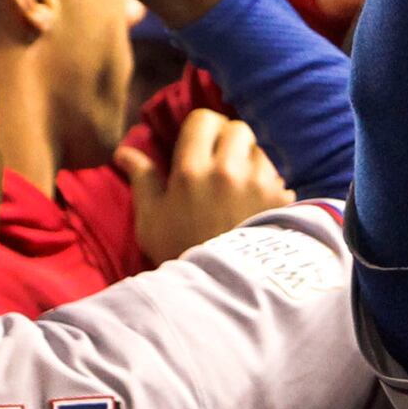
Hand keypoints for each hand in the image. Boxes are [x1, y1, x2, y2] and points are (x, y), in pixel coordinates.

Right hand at [116, 109, 292, 262]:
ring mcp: (260, 184)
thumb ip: (143, 180)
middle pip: (238, 128)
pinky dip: (273, 182)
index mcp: (191, 171)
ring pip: (262, 149)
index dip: (202, 127)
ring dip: (253, 159)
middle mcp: (228, 171)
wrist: (224, 289)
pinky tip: (260, 199)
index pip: (203, 119)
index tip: (200, 142)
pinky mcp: (282, 200)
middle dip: (230, 140)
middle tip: (222, 160)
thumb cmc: (182, 252)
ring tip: (242, 182)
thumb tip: (124, 151)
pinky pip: (281, 175)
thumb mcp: (151, 220)